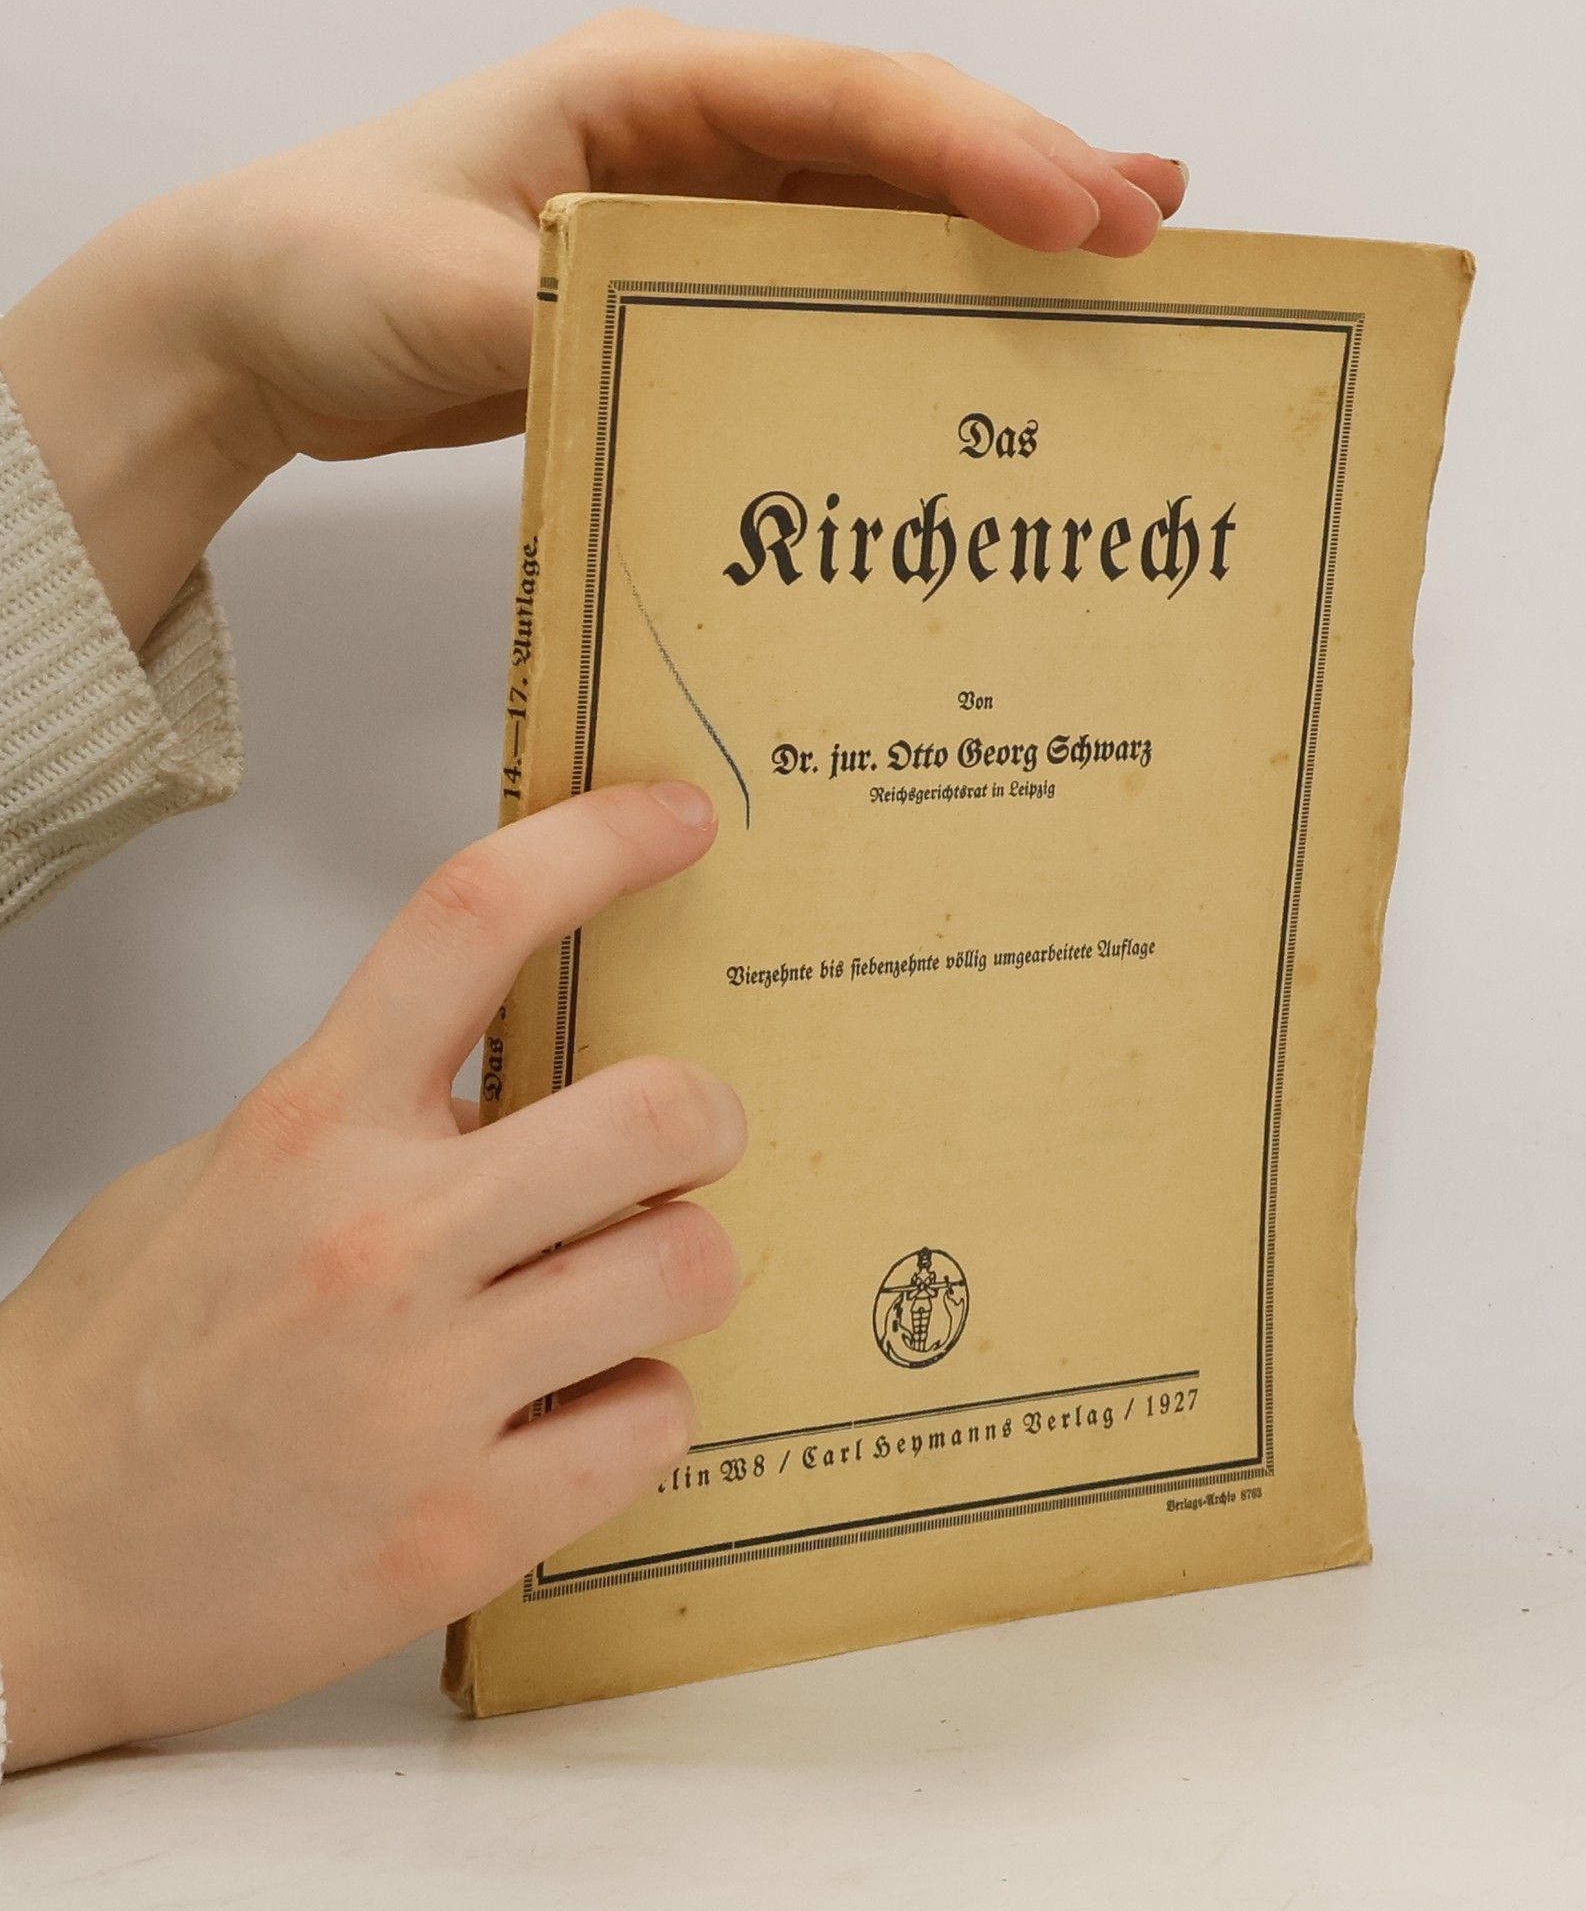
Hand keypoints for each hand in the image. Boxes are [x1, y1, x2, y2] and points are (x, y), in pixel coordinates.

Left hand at [0, 14, 1187, 640]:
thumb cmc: (332, 260)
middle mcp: (696, 138)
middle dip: (1027, 178)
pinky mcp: (694, 292)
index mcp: (646, 93)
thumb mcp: (438, 287)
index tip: (1078, 209)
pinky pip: (829, 288)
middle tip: (1150, 230)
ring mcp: (702, 212)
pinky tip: (982, 332)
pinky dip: (915, 303)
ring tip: (1123, 254)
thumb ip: (562, 317)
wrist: (267, 320)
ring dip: (997, 235)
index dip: (976, 147)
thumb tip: (691, 373)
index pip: (849, 101)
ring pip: (882, 211)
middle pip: (898, 143)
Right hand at [0, 782, 744, 1769]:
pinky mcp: (464, 1528)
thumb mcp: (211, 1181)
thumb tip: (504, 1088)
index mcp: (311, 1128)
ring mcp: (425, 1390)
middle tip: (687, 1147)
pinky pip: (658, 1422)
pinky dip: (640, 1412)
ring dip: (680, 1271)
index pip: (470, 922)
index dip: (597, 844)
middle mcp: (378, 1240)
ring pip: (686, 1267)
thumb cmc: (117, 1373)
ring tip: (622, 1299)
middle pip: (654, 1109)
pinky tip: (579, 1417)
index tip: (679, 819)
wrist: (18, 1576)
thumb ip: (360, 1116)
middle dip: (707, 1120)